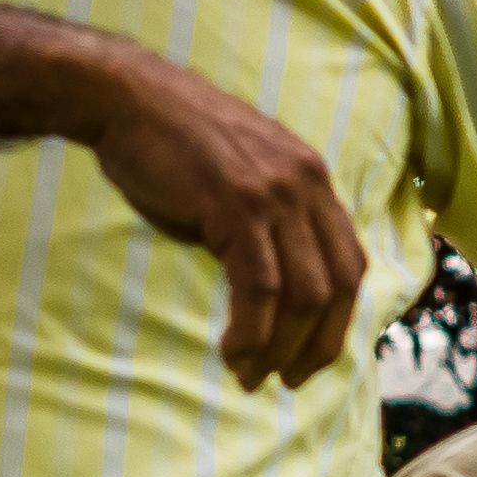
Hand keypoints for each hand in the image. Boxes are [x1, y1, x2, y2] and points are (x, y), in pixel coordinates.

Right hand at [84, 65, 367, 389]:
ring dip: (281, 347)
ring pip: (304, 293)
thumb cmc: (168, 142)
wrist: (125, 96)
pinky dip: (252, 329)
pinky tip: (232, 349)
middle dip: (316, 346)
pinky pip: (261, 286)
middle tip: (286, 381)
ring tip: (249, 374)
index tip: (309, 358)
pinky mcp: (238, 204)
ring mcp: (275, 192)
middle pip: (338, 286)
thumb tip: (271, 290)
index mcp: (312, 177)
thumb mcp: (239, 176)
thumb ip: (267, 220)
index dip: (337, 321)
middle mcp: (306, 183)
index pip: (350, 264)